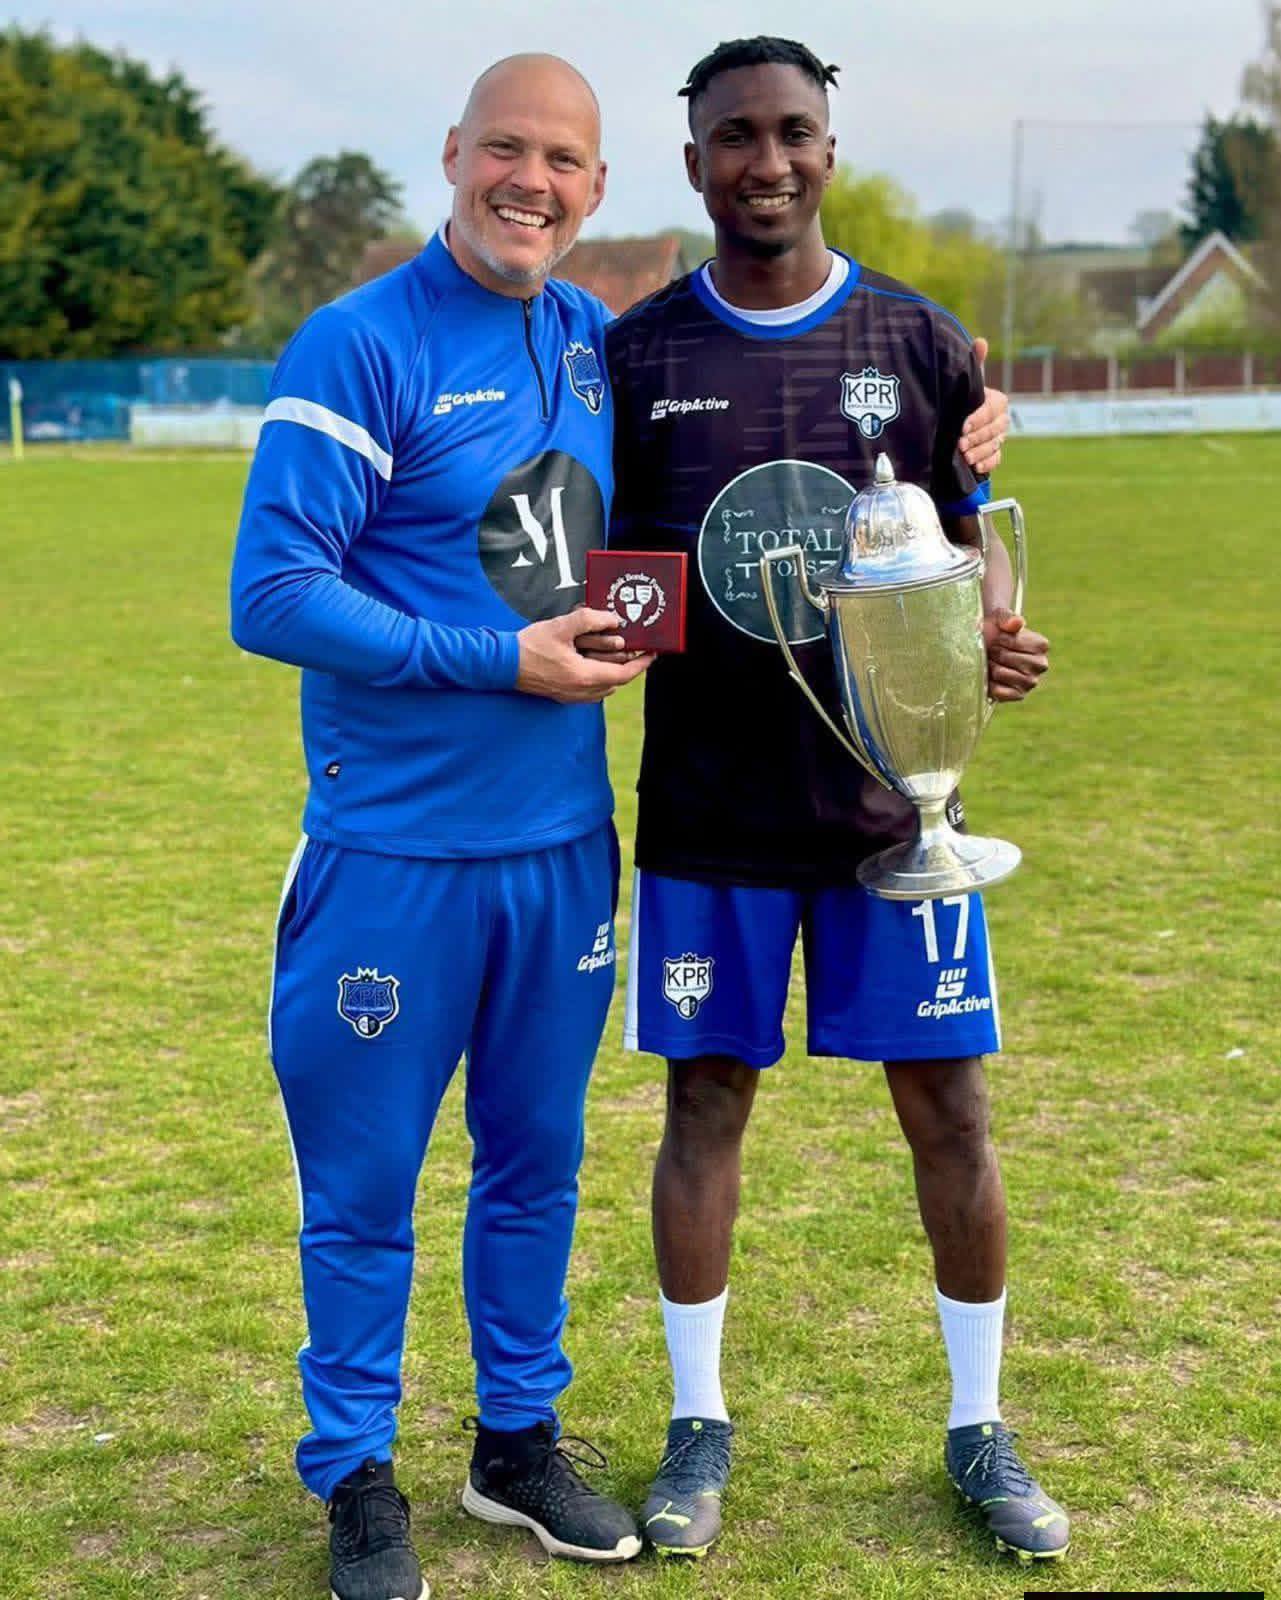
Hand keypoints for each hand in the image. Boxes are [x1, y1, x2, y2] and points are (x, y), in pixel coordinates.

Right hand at [516, 609, 654, 702]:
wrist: (502, 664)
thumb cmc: (530, 646)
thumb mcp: (561, 626)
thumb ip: (589, 620)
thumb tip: (613, 619)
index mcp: (584, 677)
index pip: (623, 675)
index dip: (641, 665)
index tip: (652, 654)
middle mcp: (581, 691)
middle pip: (616, 681)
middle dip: (628, 665)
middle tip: (637, 649)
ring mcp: (571, 696)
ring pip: (604, 686)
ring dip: (613, 671)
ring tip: (617, 653)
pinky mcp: (563, 695)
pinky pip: (591, 689)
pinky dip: (599, 676)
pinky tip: (594, 662)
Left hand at [960, 337, 1008, 476]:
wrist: (950, 425)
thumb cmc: (959, 400)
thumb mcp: (964, 383)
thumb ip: (973, 365)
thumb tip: (980, 341)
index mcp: (997, 401)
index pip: (993, 409)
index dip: (979, 418)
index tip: (963, 425)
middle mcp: (1000, 420)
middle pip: (995, 429)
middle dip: (977, 437)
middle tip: (960, 443)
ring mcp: (998, 438)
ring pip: (994, 445)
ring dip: (980, 451)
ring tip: (964, 456)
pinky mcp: (992, 455)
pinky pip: (995, 460)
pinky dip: (986, 464)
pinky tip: (975, 467)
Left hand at [982, 608, 1047, 701]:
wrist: (987, 648)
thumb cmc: (995, 631)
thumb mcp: (999, 618)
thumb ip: (1007, 618)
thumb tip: (1017, 623)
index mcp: (1041, 645)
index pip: (1013, 642)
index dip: (999, 639)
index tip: (998, 638)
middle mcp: (1041, 665)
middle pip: (1006, 657)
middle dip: (993, 652)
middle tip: (992, 651)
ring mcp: (1031, 682)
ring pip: (1000, 673)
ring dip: (990, 666)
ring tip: (991, 662)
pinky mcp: (1019, 696)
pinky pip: (999, 691)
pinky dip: (990, 684)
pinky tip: (991, 677)